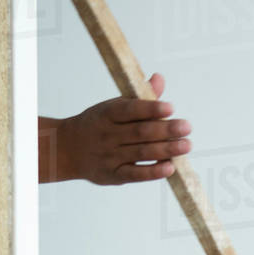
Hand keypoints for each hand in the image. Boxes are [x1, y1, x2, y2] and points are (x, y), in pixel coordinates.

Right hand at [39, 73, 191, 184]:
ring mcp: (110, 156)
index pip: (130, 110)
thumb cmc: (98, 125)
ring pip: (141, 153)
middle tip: (187, 127)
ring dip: (166, 150)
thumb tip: (159, 79)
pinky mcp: (113, 175)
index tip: (171, 108)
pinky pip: (135, 174)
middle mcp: (108, 135)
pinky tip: (170, 167)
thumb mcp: (112, 107)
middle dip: (165, 130)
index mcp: (107, 113)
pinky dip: (153, 172)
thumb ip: (138, 98)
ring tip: (186, 145)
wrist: (66, 149)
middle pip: (140, 132)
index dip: (151, 109)